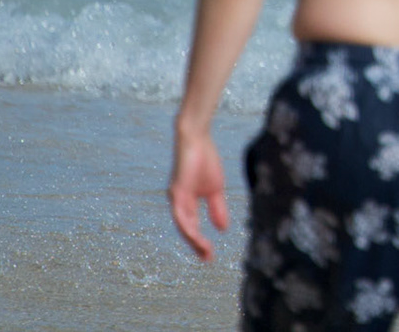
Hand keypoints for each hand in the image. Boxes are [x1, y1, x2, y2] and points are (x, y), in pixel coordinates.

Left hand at [169, 125, 229, 261]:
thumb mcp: (215, 189)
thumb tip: (223, 229)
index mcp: (187, 203)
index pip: (192, 227)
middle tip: (208, 259)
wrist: (197, 139)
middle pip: (186, 230)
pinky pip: (181, 213)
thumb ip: (217, 209)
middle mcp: (178, 204)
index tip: (210, 256)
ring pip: (183, 225)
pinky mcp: (176, 191)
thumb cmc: (205, 161)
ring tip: (205, 251)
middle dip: (197, 246)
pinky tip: (196, 235)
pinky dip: (188, 226)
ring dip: (193, 240)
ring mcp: (176, 198)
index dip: (200, 242)